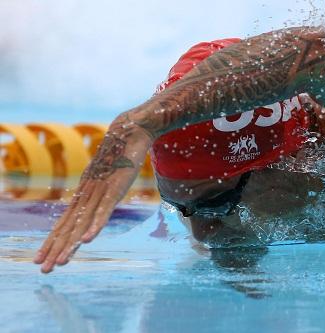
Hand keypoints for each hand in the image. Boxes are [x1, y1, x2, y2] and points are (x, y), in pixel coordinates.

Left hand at [34, 120, 151, 272]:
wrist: (128, 133)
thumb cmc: (118, 157)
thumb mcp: (106, 179)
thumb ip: (100, 194)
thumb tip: (96, 205)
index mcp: (84, 195)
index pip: (64, 223)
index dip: (52, 242)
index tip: (40, 259)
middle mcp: (86, 195)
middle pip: (68, 227)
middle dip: (55, 249)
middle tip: (44, 269)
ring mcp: (99, 192)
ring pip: (83, 223)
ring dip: (71, 244)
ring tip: (61, 262)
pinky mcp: (114, 189)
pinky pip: (104, 210)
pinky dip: (96, 225)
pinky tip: (88, 240)